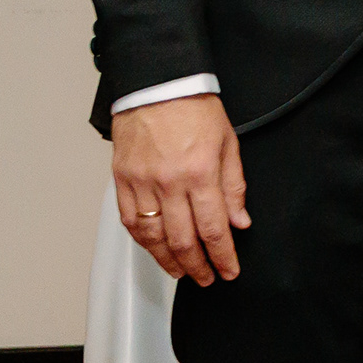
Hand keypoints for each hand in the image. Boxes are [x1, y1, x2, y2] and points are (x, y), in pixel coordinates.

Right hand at [113, 93, 246, 285]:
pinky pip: (130, 219)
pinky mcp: (122, 178)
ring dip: (168, 260)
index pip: (214, 229)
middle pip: (183, 240)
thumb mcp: (228, 143)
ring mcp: (142, 182)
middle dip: (198, 266)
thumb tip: (239, 221)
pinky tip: (154, 249)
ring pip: (153, 237)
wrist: (157, 83)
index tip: (229, 271)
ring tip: (181, 272)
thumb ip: (234, 186)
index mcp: (200, 173)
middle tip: (207, 278)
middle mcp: (169, 182)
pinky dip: (142, 240)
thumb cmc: (194, 107)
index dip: (223, 257)